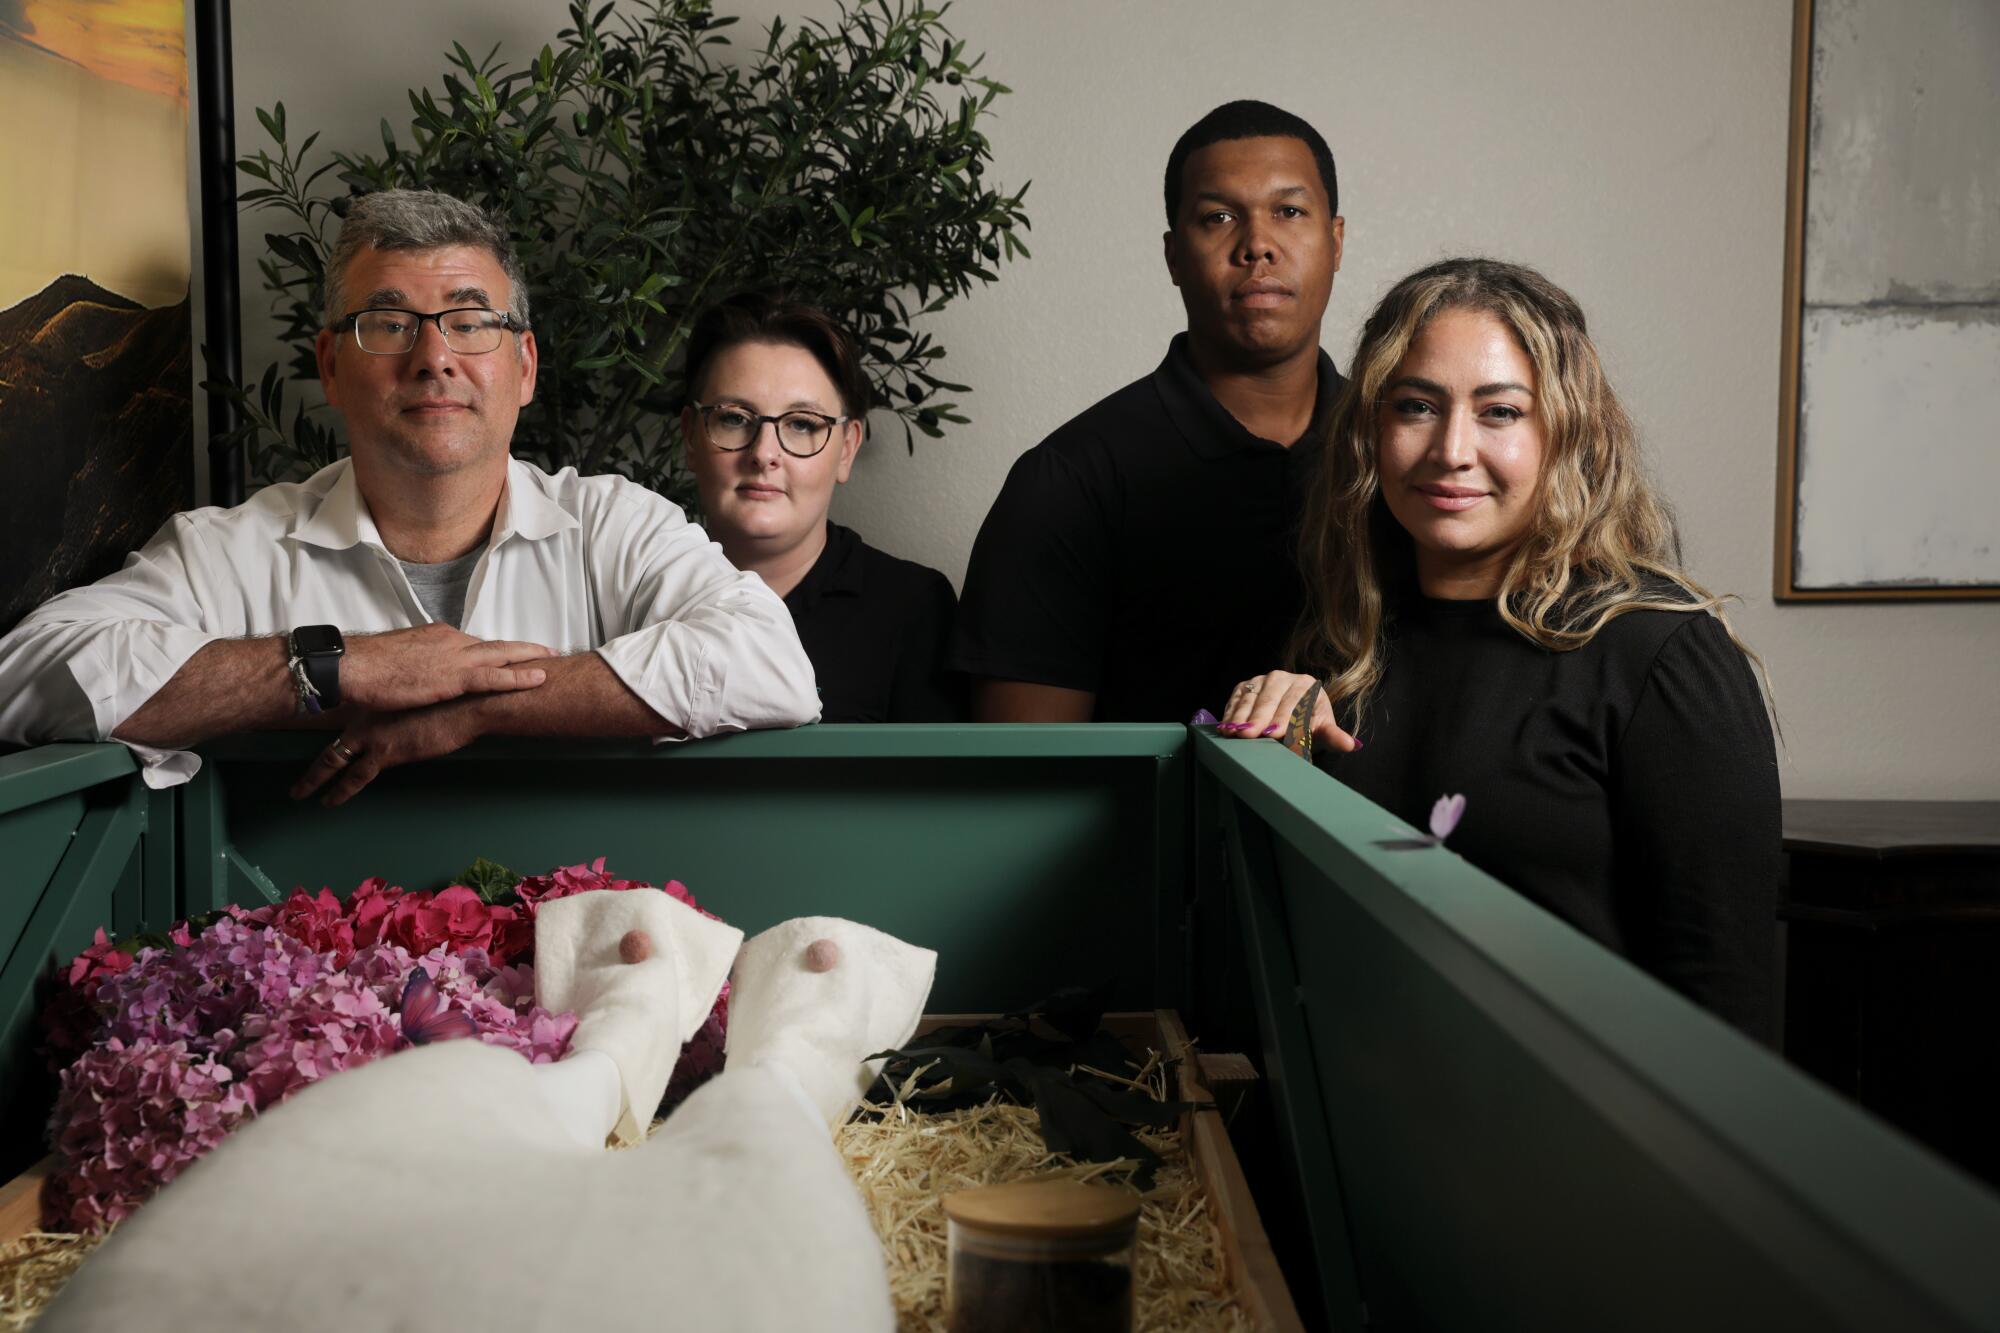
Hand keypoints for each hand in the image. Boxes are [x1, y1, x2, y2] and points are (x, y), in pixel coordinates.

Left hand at [289, 699, 483, 806]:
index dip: (324, 729)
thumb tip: (407, 715)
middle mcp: (366, 717)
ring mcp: (373, 736)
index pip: (340, 719)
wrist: (467, 704)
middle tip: (296, 773)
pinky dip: (340, 790)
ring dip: (314, 779)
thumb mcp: (423, 696)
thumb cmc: (454, 699)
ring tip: (301, 793)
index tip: (313, 736)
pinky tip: (330, 801)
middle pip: (329, 742)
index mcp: (375, 702)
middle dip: (310, 761)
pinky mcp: (385, 753)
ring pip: (332, 760)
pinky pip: (354, 777)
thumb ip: (407, 707)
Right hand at [341, 624, 553, 711]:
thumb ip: (420, 663)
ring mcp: (455, 658)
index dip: (495, 652)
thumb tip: (425, 672)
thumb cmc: (368, 668)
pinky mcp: (454, 678)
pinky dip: (519, 678)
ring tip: (553, 660)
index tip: (512, 655)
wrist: (353, 668)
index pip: (474, 644)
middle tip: (547, 650)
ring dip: (530, 658)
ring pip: (503, 656)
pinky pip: (496, 677)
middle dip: (523, 648)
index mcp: (438, 636)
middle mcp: (451, 641)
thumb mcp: (400, 660)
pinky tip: (539, 679)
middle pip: (495, 644)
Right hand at [1215, 671, 1357, 753]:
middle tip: (1250, 735)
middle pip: (1270, 698)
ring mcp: (1262, 680)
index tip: (1276, 734)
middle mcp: (1283, 677)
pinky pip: (1236, 699)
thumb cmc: (1310, 725)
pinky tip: (1225, 729)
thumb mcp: (1323, 731)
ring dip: (1241, 717)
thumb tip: (1350, 745)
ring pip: (1251, 698)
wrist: (1294, 716)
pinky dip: (1230, 714)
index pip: (1295, 701)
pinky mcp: (1245, 687)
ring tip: (1234, 734)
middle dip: (1259, 718)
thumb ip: (1334, 737)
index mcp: (1307, 684)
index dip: (1284, 718)